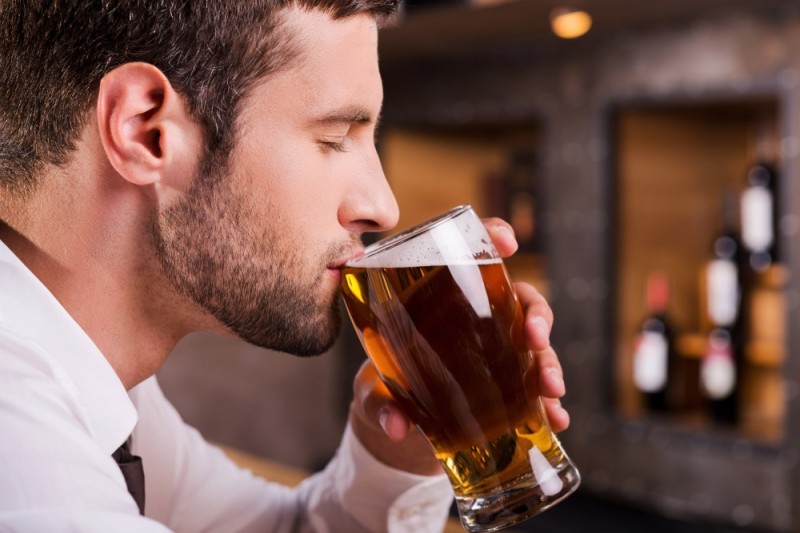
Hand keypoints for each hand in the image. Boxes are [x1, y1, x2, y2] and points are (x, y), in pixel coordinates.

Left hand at [348, 217, 568, 475]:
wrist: (401, 426)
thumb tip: (395, 426)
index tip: (507, 242)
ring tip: (551, 390)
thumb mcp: (374, 393)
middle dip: (536, 315)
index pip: (473, 253)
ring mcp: (498, 352)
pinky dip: (549, 404)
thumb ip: (380, 403)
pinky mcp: (509, 387)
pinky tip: (557, 418)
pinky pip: (536, 389)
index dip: (494, 237)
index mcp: (443, 299)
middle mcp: (478, 318)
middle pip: (520, 300)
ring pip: (535, 345)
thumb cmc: (384, 390)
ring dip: (549, 363)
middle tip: (535, 337)